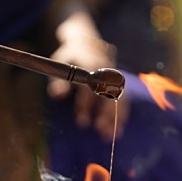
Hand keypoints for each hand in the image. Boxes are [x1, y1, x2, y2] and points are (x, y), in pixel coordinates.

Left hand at [48, 10, 129, 139]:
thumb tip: (57, 96)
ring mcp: (115, 78)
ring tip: (111, 135)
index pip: (90, 88)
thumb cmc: (70, 58)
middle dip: (105, 113)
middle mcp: (106, 72)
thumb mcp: (61, 65)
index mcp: (92, 65)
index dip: (85, 105)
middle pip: (108, 95)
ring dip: (116, 117)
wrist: (87, 45)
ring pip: (119, 99)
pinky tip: (118, 129)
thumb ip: (59, 81)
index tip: (81, 122)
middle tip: (100, 130)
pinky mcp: (119, 84)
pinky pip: (124, 100)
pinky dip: (122, 115)